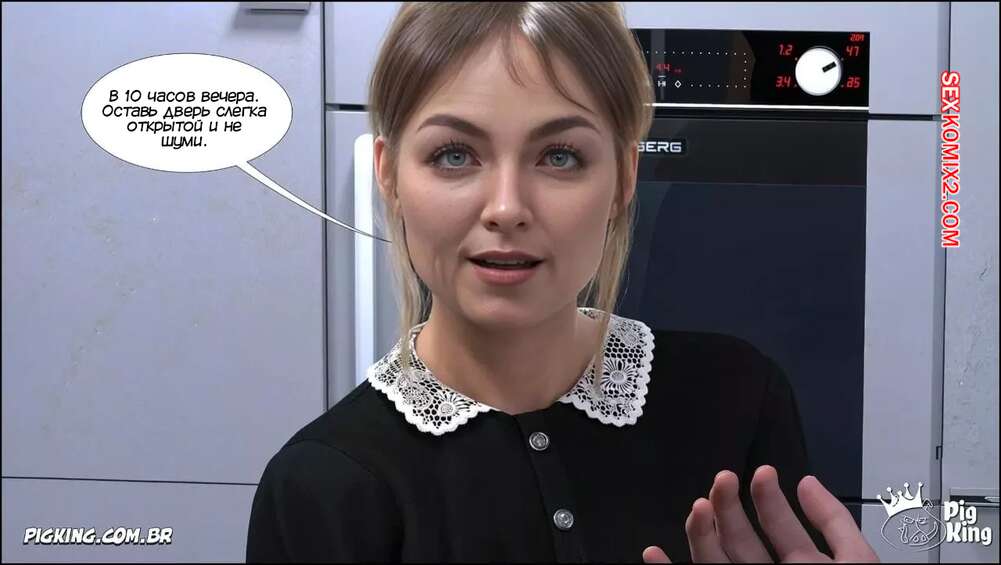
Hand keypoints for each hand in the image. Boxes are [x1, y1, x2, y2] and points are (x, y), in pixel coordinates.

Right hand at [642, 465, 878, 562]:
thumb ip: (834, 523)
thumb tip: (805, 482)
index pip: (781, 527)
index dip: (769, 500)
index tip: (761, 473)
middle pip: (741, 539)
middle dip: (729, 507)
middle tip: (723, 479)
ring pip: (713, 561)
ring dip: (701, 533)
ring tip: (700, 507)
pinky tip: (654, 554)